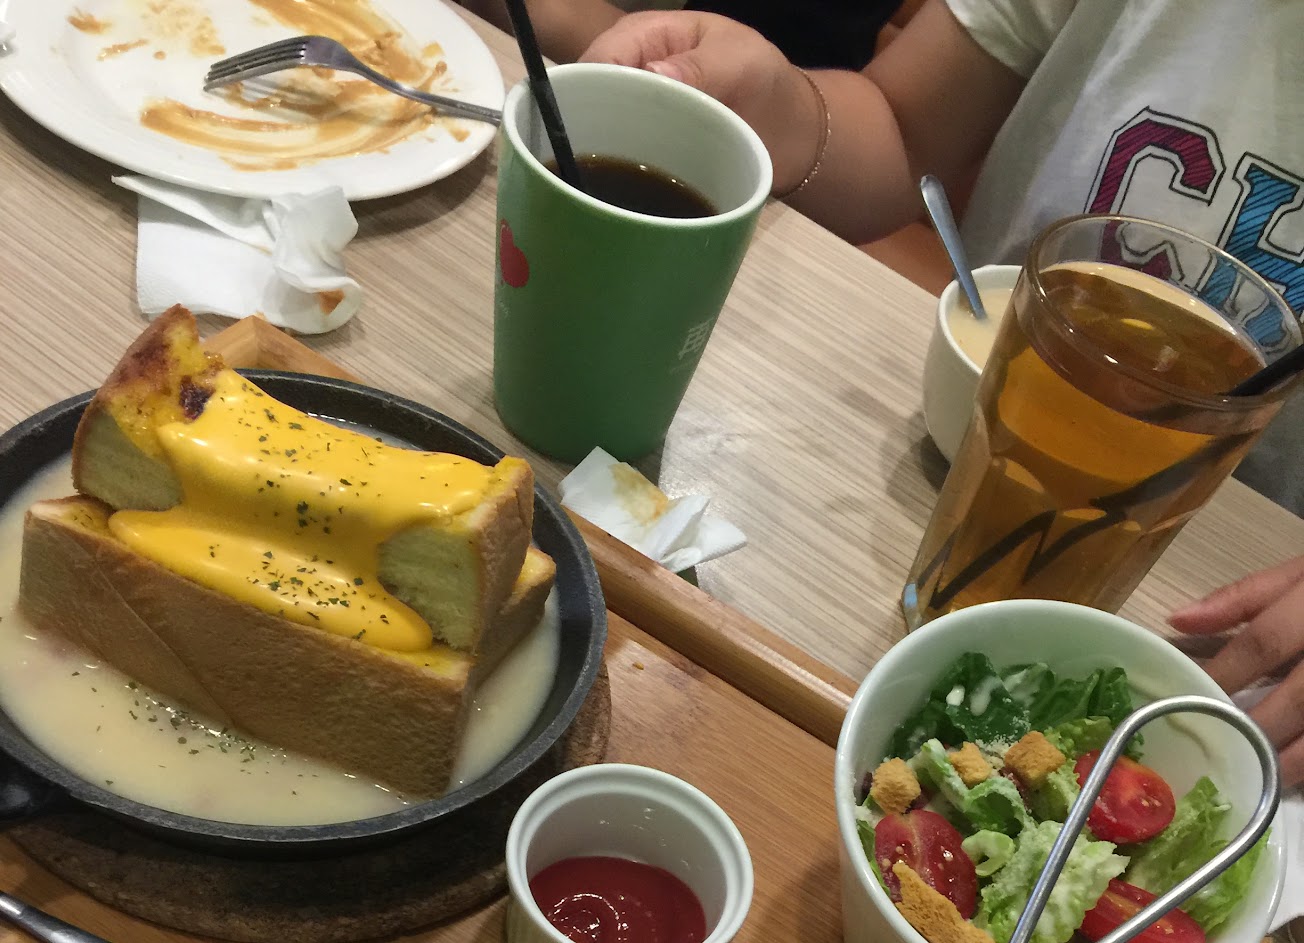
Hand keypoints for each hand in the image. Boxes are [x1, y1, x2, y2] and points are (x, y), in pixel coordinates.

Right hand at [580, 12, 821, 192]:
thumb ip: (700, 67)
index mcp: (645, 37)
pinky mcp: (644, 148)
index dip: (589, 88)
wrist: (791, 131)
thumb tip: (653, 73)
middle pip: (588, 97)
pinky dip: (619, 173)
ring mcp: (635, 114)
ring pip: (598, 130)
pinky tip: (617, 195)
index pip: (600, 58)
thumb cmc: (764, 81)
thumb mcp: (739, 62)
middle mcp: (631, 74)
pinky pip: (620, 158)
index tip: (590, 127)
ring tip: (598, 185)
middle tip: (587, 166)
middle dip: (585, 125)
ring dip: (600, 154)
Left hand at [1169, 555, 1303, 787]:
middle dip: (1259, 728)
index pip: (1263, 644)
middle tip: (1222, 751)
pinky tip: (1297, 775)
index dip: (1224, 676)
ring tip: (1261, 777)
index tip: (1186, 702)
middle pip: (1299, 698)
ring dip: (1295, 759)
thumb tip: (1178, 619)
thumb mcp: (1299, 575)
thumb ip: (1242, 598)